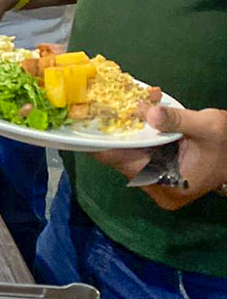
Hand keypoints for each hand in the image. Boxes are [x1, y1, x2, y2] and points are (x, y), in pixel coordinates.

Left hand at [94, 106, 226, 209]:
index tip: (92, 125)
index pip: (125, 164)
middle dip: (118, 133)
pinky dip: (138, 138)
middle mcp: (159, 190)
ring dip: (128, 134)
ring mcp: (157, 185)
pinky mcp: (158, 175)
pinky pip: (139, 155)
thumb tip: (149, 113)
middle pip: (123, 161)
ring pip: (129, 157)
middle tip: (106, 108)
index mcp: (169, 186)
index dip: (107, 144)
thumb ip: (177, 120)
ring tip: (125, 109)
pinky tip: (140, 118)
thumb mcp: (207, 126)